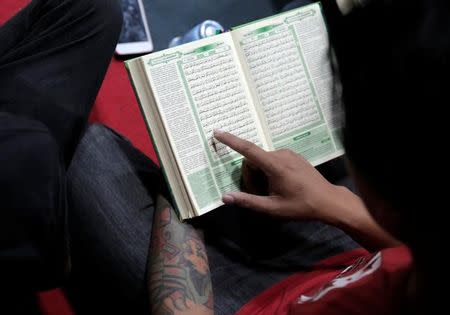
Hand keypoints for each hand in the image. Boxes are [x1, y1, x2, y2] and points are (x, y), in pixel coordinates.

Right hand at [214, 130, 342, 221]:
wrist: (328, 201)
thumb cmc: (300, 206)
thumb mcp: (273, 208)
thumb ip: (248, 201)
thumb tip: (225, 197)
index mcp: (275, 165)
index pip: (248, 149)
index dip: (231, 140)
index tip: (217, 132)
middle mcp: (281, 155)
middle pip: (254, 159)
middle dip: (250, 175)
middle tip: (259, 194)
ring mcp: (289, 154)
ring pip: (263, 160)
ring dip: (260, 174)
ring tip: (272, 192)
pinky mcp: (294, 156)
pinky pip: (273, 159)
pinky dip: (269, 170)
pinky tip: (280, 185)